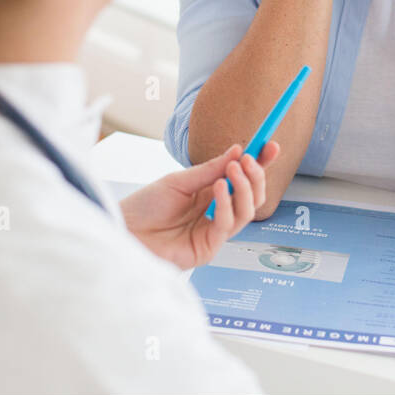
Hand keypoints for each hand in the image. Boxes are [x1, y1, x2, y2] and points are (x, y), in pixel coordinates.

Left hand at [120, 141, 279, 270]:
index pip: (243, 180)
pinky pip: (228, 225)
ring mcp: (214, 232)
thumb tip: (237, 151)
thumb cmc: (144, 207)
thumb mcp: (179, 181)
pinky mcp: (208, 248)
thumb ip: (209, 170)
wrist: (123, 229)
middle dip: (256, 176)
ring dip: (244, 188)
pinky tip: (218, 188)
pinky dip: (227, 204)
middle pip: (252, 197)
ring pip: (247, 212)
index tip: (271, 146)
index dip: (260, 164)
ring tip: (232, 170)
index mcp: (210, 195)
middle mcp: (217, 213)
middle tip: (250, 159)